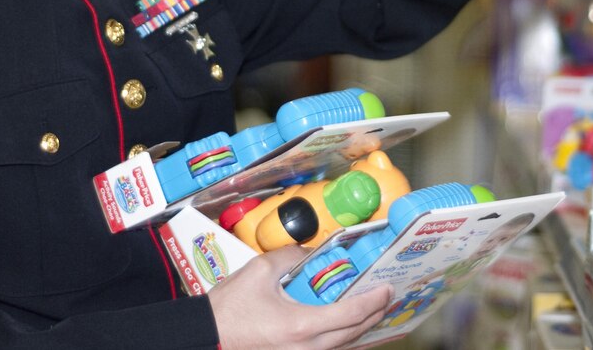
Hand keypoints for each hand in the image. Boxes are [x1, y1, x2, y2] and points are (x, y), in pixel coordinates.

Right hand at [209, 245, 392, 349]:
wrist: (206, 337)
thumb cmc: (229, 308)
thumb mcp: (260, 270)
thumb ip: (292, 256)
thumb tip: (311, 252)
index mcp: (302, 324)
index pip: (350, 313)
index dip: (373, 301)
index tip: (386, 289)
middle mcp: (307, 348)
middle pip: (353, 334)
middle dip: (374, 315)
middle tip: (386, 297)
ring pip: (342, 347)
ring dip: (360, 330)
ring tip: (372, 311)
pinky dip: (342, 340)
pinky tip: (346, 329)